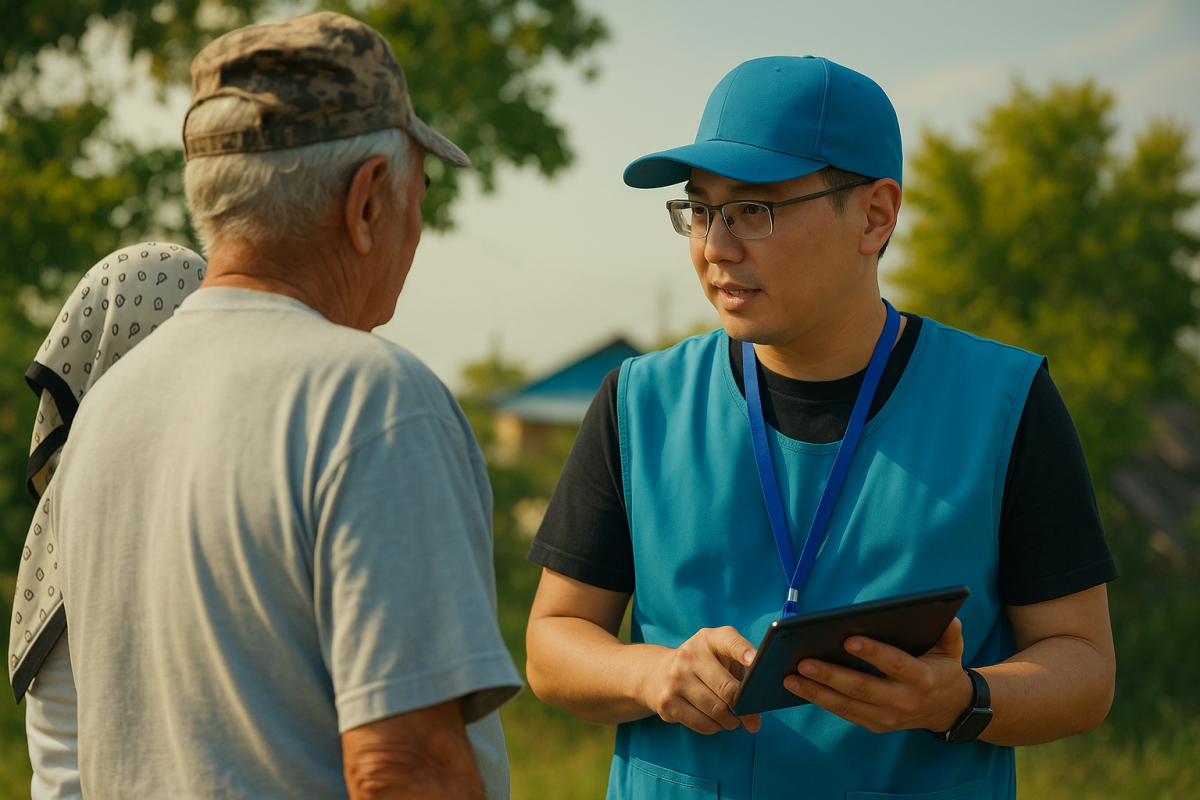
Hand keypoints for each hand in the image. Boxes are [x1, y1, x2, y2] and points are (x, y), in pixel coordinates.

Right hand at [641, 627, 762, 734]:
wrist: (657, 673)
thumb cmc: (702, 665)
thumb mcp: (720, 655)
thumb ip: (742, 670)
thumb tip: (755, 714)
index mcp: (708, 639)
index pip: (729, 641)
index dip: (745, 652)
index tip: (757, 663)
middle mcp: (689, 656)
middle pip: (728, 689)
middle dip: (744, 707)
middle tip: (751, 716)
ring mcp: (675, 679)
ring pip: (717, 711)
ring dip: (731, 721)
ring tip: (733, 720)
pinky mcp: (667, 703)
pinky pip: (702, 724)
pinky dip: (715, 727)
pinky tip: (715, 721)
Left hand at [783, 617, 972, 733]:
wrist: (949, 710)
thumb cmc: (942, 669)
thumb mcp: (952, 649)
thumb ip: (950, 633)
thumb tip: (949, 616)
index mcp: (921, 678)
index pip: (894, 663)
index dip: (872, 652)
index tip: (847, 640)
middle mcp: (903, 700)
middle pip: (862, 688)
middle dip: (831, 675)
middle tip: (803, 662)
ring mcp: (887, 717)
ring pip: (846, 705)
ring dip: (816, 692)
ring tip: (789, 678)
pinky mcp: (875, 725)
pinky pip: (844, 712)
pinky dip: (820, 700)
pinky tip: (798, 688)